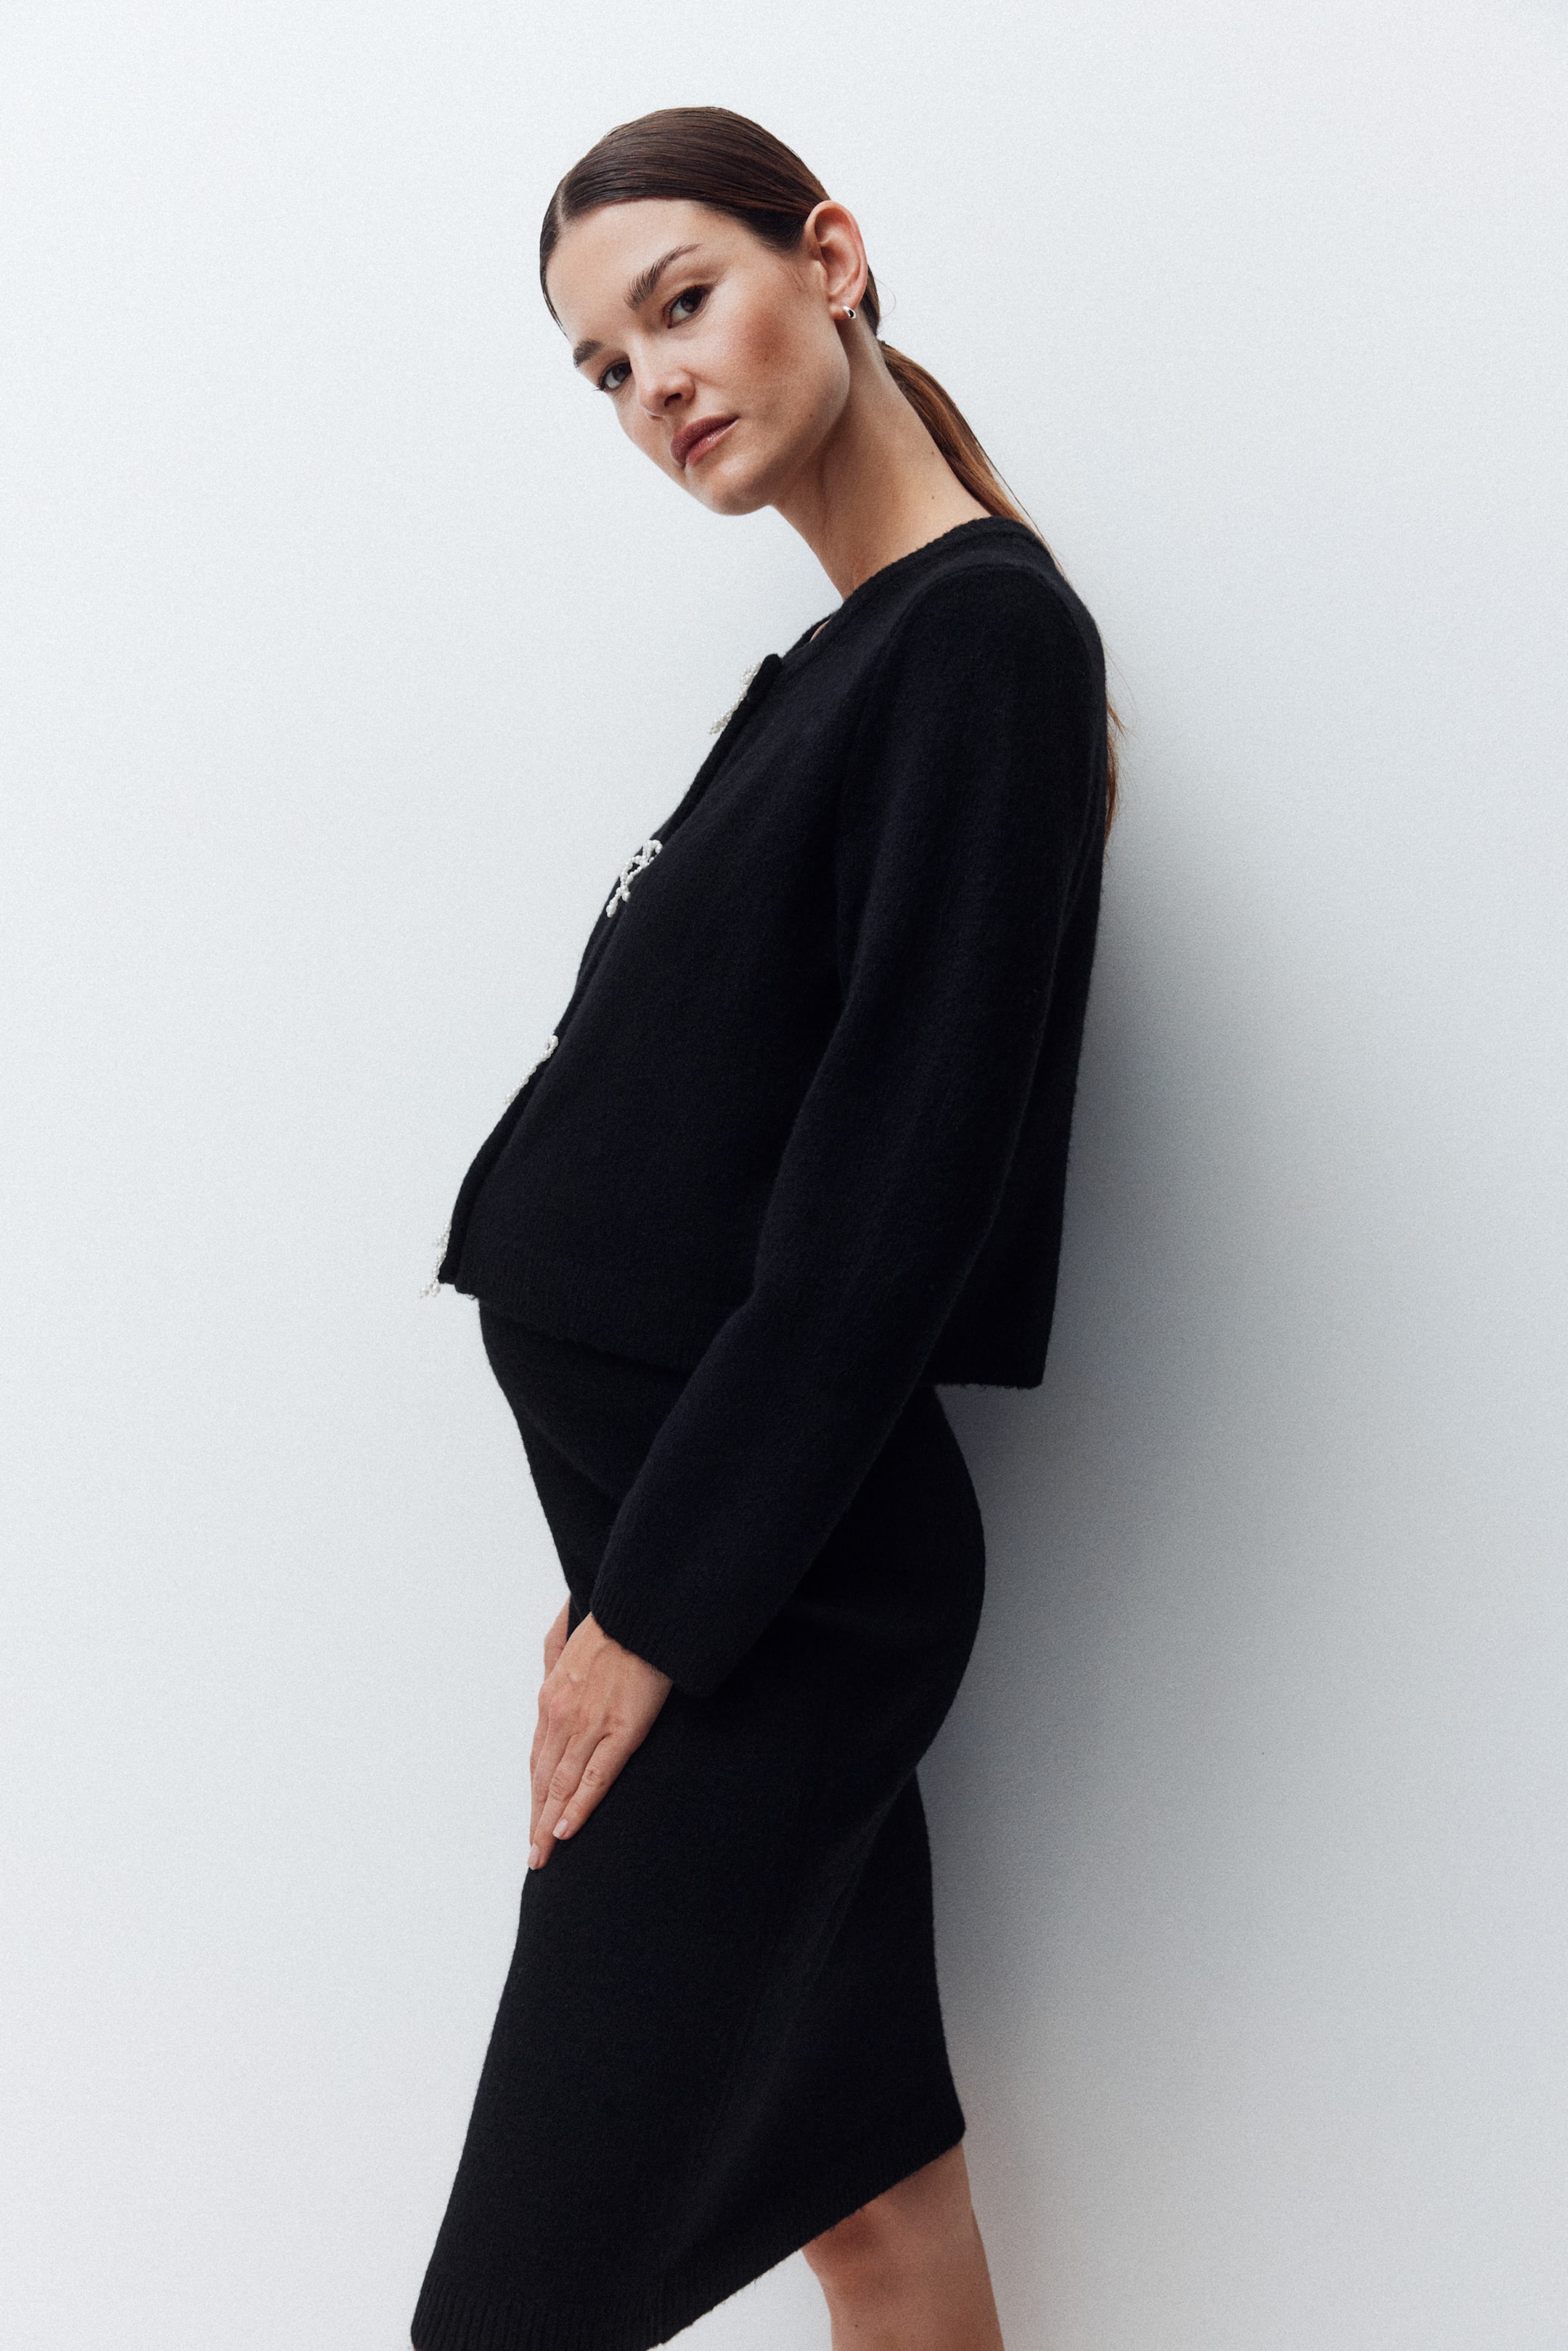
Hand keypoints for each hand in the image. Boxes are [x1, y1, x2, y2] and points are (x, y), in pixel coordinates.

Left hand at [528, 1608, 671, 1870]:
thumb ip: (554, 1659)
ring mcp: (588, 1726)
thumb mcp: (567, 1639)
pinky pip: (594, 1778)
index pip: (538, 1759)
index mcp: (551, 1699)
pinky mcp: (620, 1731)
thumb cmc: (611, 1626)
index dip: (535, 1795)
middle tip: (534, 1855)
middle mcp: (561, 1717)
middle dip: (537, 1819)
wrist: (640, 1615)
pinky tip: (568, 1830)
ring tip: (544, 1855)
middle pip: (544, 1780)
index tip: (533, 1821)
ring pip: (562, 1785)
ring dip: (549, 1824)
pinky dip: (578, 1807)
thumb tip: (549, 1670)